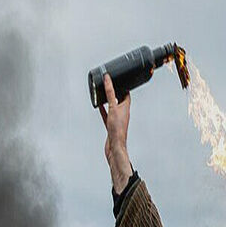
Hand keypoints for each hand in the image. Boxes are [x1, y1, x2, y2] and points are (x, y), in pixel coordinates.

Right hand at [98, 74, 133, 192]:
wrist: (115, 148)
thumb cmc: (117, 130)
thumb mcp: (113, 108)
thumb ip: (110, 93)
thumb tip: (108, 79)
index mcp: (126, 108)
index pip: (126, 94)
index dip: (123, 86)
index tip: (119, 79)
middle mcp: (122, 113)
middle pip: (120, 100)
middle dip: (115, 92)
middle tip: (110, 84)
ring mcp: (116, 120)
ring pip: (112, 107)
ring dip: (108, 100)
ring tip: (103, 93)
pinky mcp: (110, 126)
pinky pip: (106, 115)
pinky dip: (103, 110)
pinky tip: (99, 107)